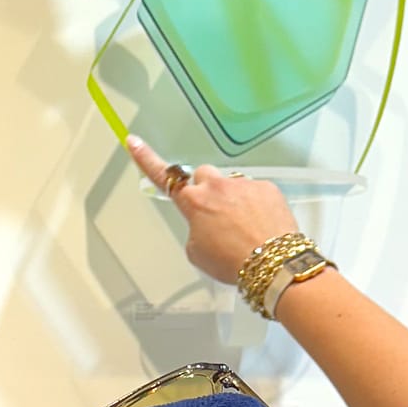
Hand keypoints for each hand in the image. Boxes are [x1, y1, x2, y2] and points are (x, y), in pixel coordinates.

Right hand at [125, 135, 299, 287]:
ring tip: (244, 228)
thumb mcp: (198, 254)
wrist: (273, 264)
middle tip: (215, 214)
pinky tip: (261, 226)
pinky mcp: (266, 187)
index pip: (162, 176)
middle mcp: (216, 187)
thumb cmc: (233, 262)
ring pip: (231, 185)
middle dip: (206, 190)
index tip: (135, 142)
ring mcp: (243, 184)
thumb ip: (196, 231)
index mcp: (193, 202)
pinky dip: (256, 205)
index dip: (145, 158)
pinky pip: (256, 191)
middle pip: (203, 176)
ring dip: (233, 200)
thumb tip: (206, 225)